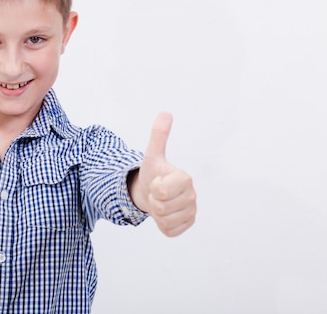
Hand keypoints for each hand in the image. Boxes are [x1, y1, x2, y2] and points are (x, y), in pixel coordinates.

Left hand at [135, 112, 196, 236]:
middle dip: (153, 200)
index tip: (156, 181)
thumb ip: (158, 136)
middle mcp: (192, 196)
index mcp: (185, 178)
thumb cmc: (152, 173)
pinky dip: (161, 224)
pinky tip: (164, 213)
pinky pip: (168, 231)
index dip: (153, 187)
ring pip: (164, 220)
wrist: (151, 191)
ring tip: (159, 201)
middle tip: (156, 192)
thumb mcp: (151, 155)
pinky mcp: (187, 225)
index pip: (162, 191)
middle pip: (161, 207)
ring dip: (156, 213)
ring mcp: (191, 212)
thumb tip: (166, 113)